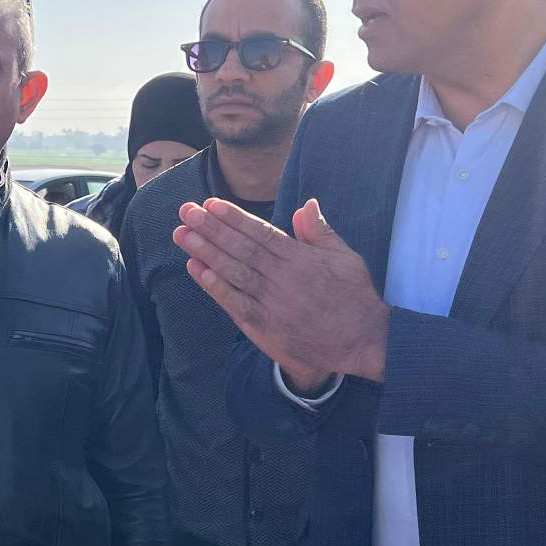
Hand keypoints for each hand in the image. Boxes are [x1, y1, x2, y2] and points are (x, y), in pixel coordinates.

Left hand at [174, 198, 389, 383]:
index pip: (260, 232)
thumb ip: (320, 232)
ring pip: (233, 272)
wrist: (363, 341)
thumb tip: (306, 206)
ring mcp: (271, 302)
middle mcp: (281, 277)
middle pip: (239, 248)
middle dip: (210, 228)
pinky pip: (235, 303)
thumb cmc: (355, 297)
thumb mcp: (345, 257)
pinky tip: (197, 269)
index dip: (233, 218)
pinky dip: (215, 287)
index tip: (210, 204)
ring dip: (205, 252)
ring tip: (183, 235)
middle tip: (185, 212)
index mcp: (299, 258)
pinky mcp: (264, 326)